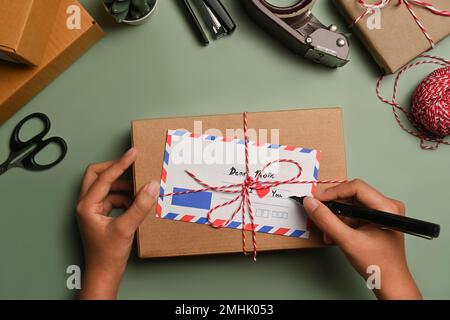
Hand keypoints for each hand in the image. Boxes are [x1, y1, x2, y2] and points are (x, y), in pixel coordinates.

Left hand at [76, 148, 158, 299]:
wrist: (104, 272)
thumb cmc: (107, 255)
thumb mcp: (126, 228)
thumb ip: (140, 206)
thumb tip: (151, 187)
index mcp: (86, 205)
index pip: (104, 177)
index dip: (120, 164)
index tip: (133, 154)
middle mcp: (86, 205)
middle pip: (97, 175)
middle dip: (115, 169)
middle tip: (131, 164)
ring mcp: (92, 209)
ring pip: (106, 187)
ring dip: (123, 186)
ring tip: (139, 191)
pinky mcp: (100, 215)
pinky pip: (112, 198)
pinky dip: (124, 197)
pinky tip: (135, 204)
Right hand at [303, 179, 421, 299]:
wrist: (389, 283)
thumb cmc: (380, 266)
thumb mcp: (348, 242)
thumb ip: (327, 221)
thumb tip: (312, 204)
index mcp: (387, 207)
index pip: (355, 188)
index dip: (333, 192)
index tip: (317, 200)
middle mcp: (386, 207)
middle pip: (351, 196)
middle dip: (333, 208)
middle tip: (318, 213)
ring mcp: (379, 214)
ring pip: (349, 206)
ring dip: (334, 218)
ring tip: (328, 232)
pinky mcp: (373, 221)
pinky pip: (351, 215)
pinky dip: (340, 224)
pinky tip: (334, 235)